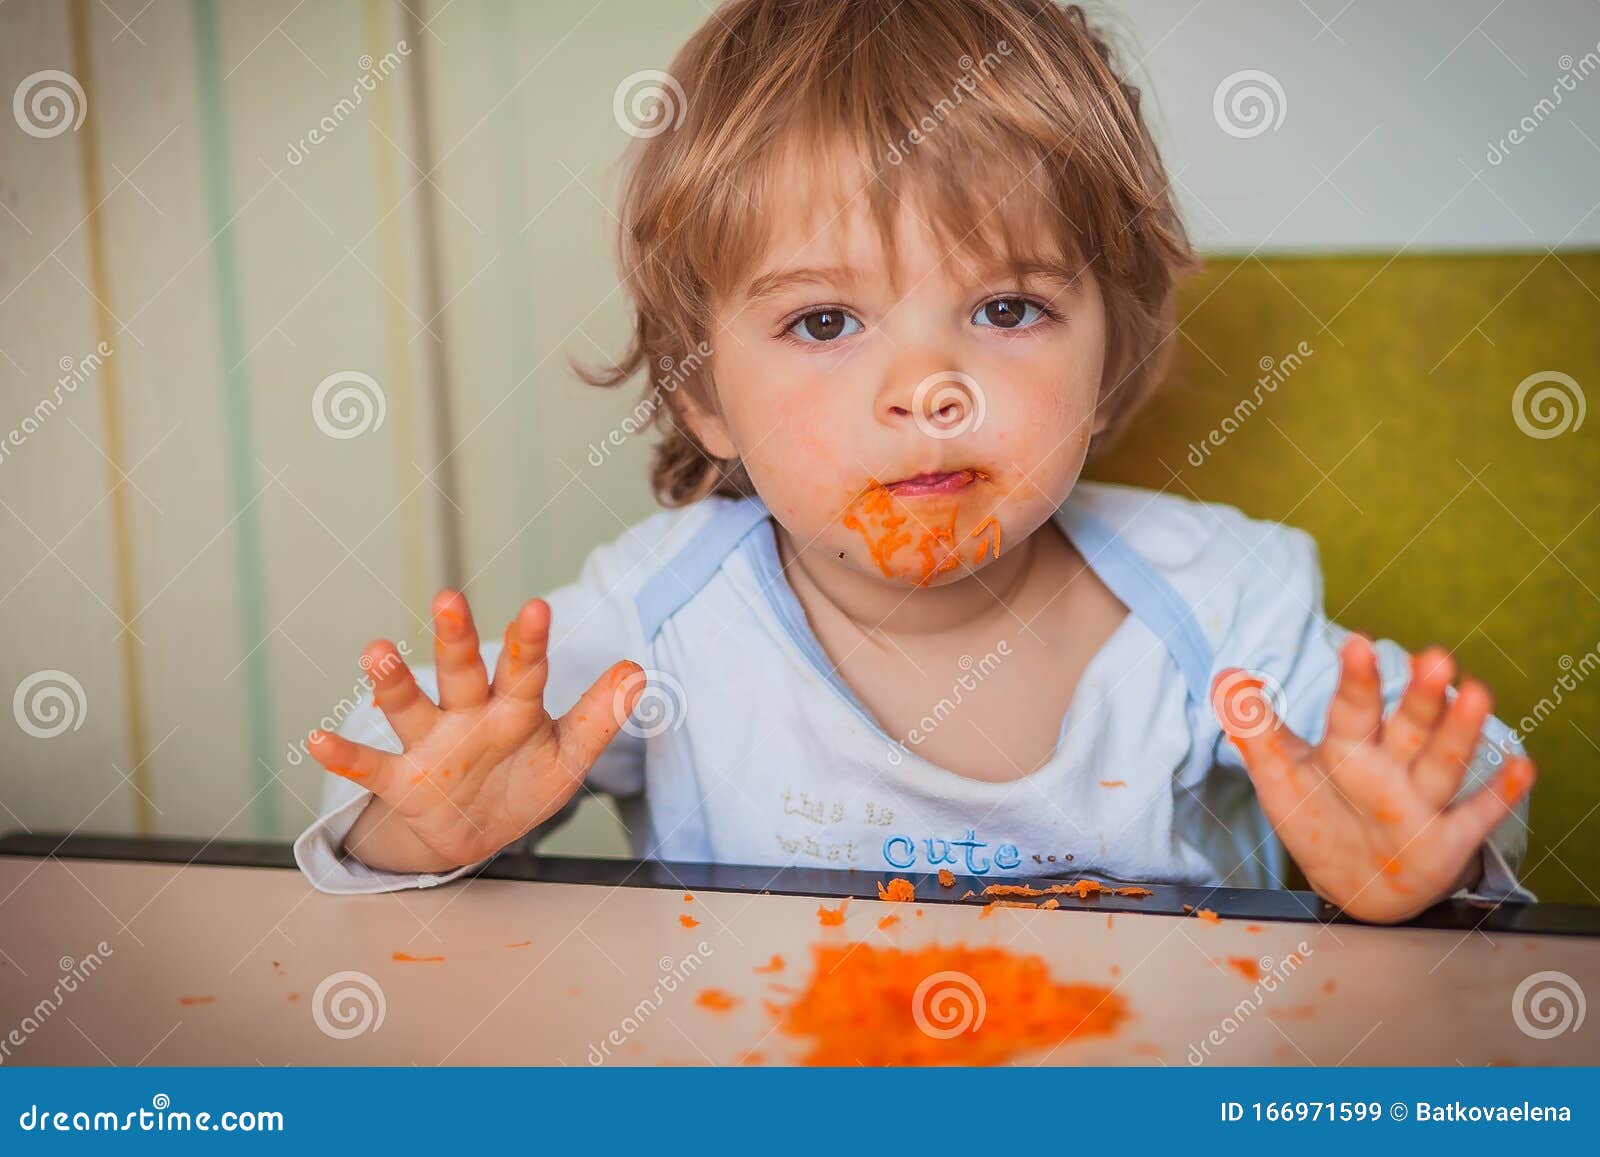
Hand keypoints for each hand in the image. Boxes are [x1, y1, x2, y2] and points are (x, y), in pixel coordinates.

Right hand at [307, 590, 643, 869]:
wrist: (480, 830)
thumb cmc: (525, 780)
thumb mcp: (569, 756)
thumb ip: (599, 717)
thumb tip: (638, 672)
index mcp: (513, 705)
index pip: (524, 669)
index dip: (531, 641)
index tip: (537, 607)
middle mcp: (467, 714)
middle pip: (460, 671)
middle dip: (455, 638)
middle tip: (448, 599)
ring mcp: (431, 745)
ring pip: (409, 707)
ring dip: (392, 682)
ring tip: (376, 651)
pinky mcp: (403, 782)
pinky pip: (370, 768)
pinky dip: (345, 757)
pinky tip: (316, 741)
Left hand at [1212, 635, 1534, 923]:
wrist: (1352, 883)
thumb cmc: (1318, 816)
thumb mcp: (1278, 775)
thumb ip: (1254, 727)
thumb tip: (1224, 674)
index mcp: (1349, 746)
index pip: (1351, 709)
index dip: (1354, 680)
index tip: (1356, 643)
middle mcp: (1391, 767)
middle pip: (1408, 727)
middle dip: (1419, 696)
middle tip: (1432, 658)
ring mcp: (1420, 803)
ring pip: (1442, 763)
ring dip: (1459, 731)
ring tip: (1476, 692)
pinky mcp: (1444, 843)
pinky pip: (1475, 818)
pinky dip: (1498, 795)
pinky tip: (1521, 766)